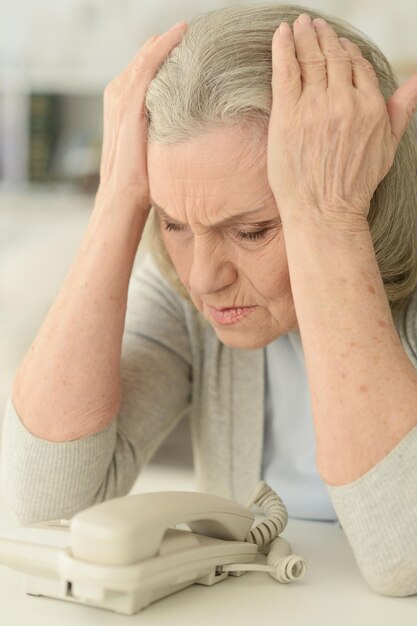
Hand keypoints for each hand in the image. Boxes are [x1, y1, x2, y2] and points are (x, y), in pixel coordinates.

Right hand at [96, 21, 186, 207]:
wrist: (123, 197)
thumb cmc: (139, 182)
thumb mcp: (152, 149)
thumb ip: (161, 132)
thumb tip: (186, 131)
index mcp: (122, 105)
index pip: (143, 71)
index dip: (164, 57)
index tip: (187, 46)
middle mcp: (117, 95)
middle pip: (144, 59)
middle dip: (165, 44)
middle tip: (190, 30)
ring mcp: (120, 97)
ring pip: (146, 57)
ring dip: (166, 40)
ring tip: (187, 27)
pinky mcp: (129, 103)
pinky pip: (147, 66)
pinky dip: (163, 47)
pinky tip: (179, 35)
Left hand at [267, 13, 416, 227]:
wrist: (324, 212)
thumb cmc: (354, 185)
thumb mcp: (387, 147)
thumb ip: (401, 110)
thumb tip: (416, 82)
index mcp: (371, 106)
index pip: (358, 64)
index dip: (346, 50)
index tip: (337, 43)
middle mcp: (345, 101)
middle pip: (333, 56)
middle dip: (322, 36)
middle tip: (312, 24)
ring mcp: (316, 106)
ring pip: (311, 59)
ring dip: (304, 37)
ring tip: (299, 25)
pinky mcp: (289, 115)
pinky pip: (286, 70)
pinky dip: (283, 48)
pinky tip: (281, 33)